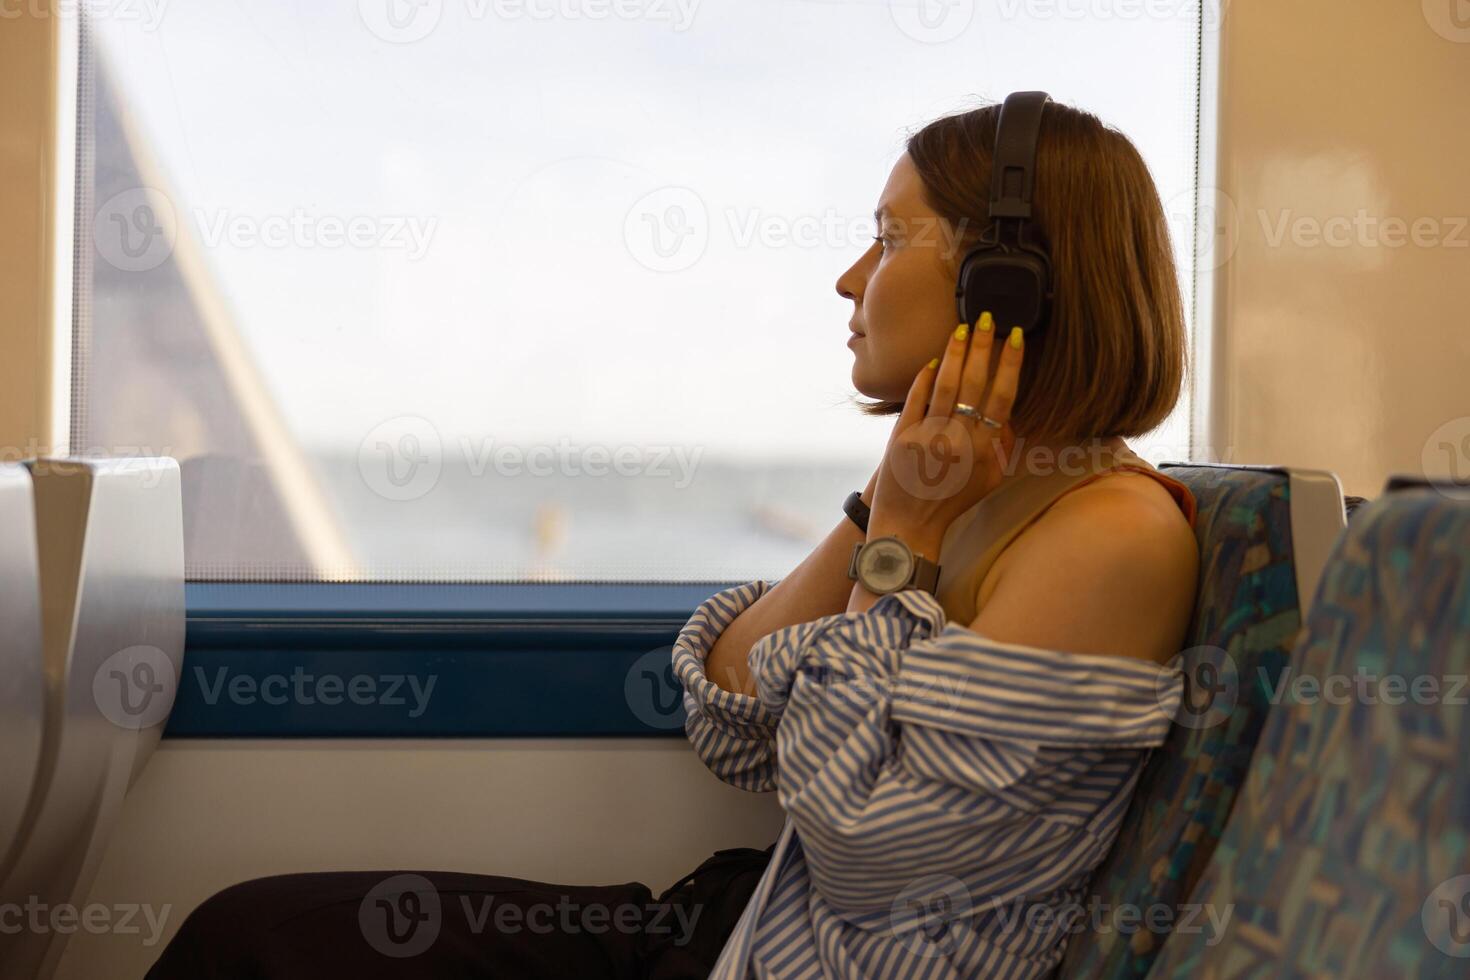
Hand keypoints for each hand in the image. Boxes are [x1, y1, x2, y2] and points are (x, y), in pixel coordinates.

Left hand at [867, 311, 1024, 552]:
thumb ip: (1002, 446)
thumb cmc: (952, 501)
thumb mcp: (990, 479)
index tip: (1015, 336)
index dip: (1010, 363)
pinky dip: (924, 379)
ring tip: (962, 328)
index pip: (1003, 396)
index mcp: (986, 449)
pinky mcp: (902, 438)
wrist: (910, 525)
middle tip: (987, 316)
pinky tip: (932, 360)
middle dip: (983, 346)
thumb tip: (1009, 414)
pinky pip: (915, 401)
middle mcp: (959, 441)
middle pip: (975, 383)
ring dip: (955, 353)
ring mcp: (929, 438)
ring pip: (946, 386)